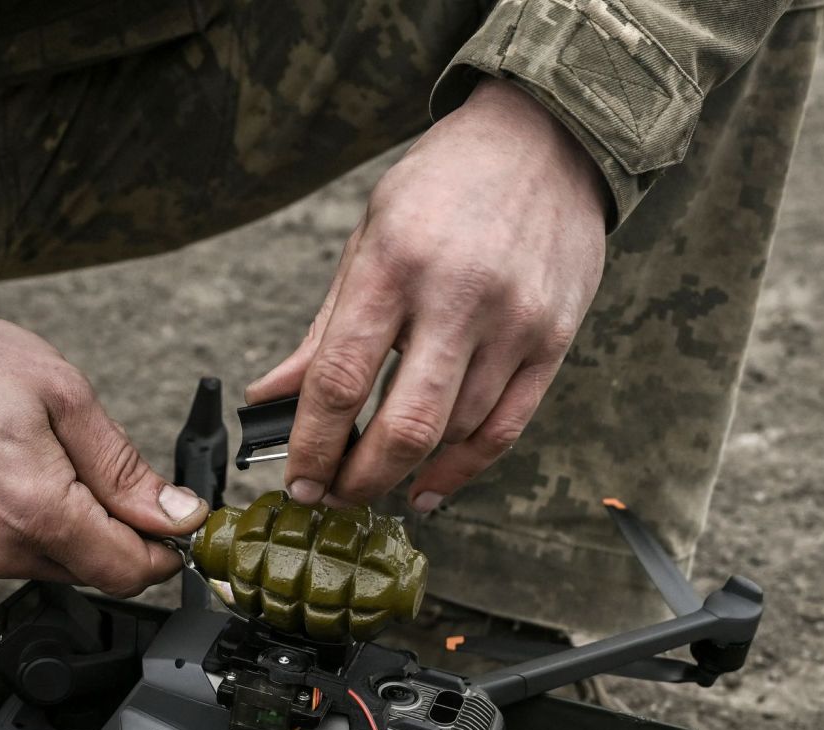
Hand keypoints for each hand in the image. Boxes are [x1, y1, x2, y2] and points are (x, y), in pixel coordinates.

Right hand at [0, 290, 207, 596]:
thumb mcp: (66, 397)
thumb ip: (125, 470)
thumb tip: (177, 515)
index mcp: (35, 512)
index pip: (128, 571)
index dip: (166, 549)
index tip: (178, 518)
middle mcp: (0, 551)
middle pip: (98, 572)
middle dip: (123, 532)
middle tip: (110, 469)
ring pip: (64, 565)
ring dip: (82, 528)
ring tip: (55, 460)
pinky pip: (26, 556)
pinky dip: (44, 526)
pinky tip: (25, 474)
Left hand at [247, 78, 607, 510]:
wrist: (545, 137)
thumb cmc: (444, 187)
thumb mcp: (369, 239)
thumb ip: (324, 329)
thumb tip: (270, 398)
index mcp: (394, 264)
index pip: (340, 380)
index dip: (312, 446)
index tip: (296, 482)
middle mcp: (458, 296)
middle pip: (405, 427)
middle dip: (359, 481)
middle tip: (333, 498)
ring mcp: (514, 322)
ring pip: (454, 435)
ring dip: (407, 472)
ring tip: (374, 479)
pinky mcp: (554, 339)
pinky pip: (505, 430)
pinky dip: (463, 471)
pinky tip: (429, 488)